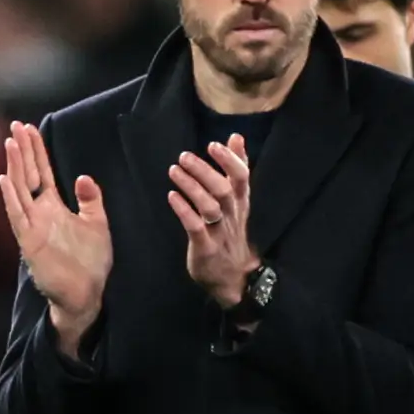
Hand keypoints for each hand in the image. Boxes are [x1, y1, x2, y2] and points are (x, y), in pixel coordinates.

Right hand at [0, 121, 110, 347]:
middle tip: (16, 125)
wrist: (86, 294)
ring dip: (14, 167)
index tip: (30, 129)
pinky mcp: (29, 243)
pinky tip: (5, 180)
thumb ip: (91, 200)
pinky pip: (18, 217)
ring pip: (19, 191)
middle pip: (27, 175)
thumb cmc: (90, 263)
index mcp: (54, 207)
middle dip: (22, 151)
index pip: (42, 172)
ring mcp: (32, 227)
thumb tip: (83, 176)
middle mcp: (39, 214)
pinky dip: (11, 199)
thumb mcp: (97, 224)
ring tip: (10, 143)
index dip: (36, 151)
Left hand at [169, 137, 256, 307]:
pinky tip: (171, 197)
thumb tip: (237, 137)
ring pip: (210, 207)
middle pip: (223, 189)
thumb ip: (237, 167)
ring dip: (191, 187)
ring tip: (174, 171)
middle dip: (204, 171)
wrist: (233, 277)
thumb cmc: (231, 231)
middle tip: (184, 156)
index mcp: (241, 202)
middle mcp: (232, 215)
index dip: (229, 160)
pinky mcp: (206, 248)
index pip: (242, 177)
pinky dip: (184, 211)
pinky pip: (196, 227)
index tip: (214, 145)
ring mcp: (220, 232)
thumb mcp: (238, 199)